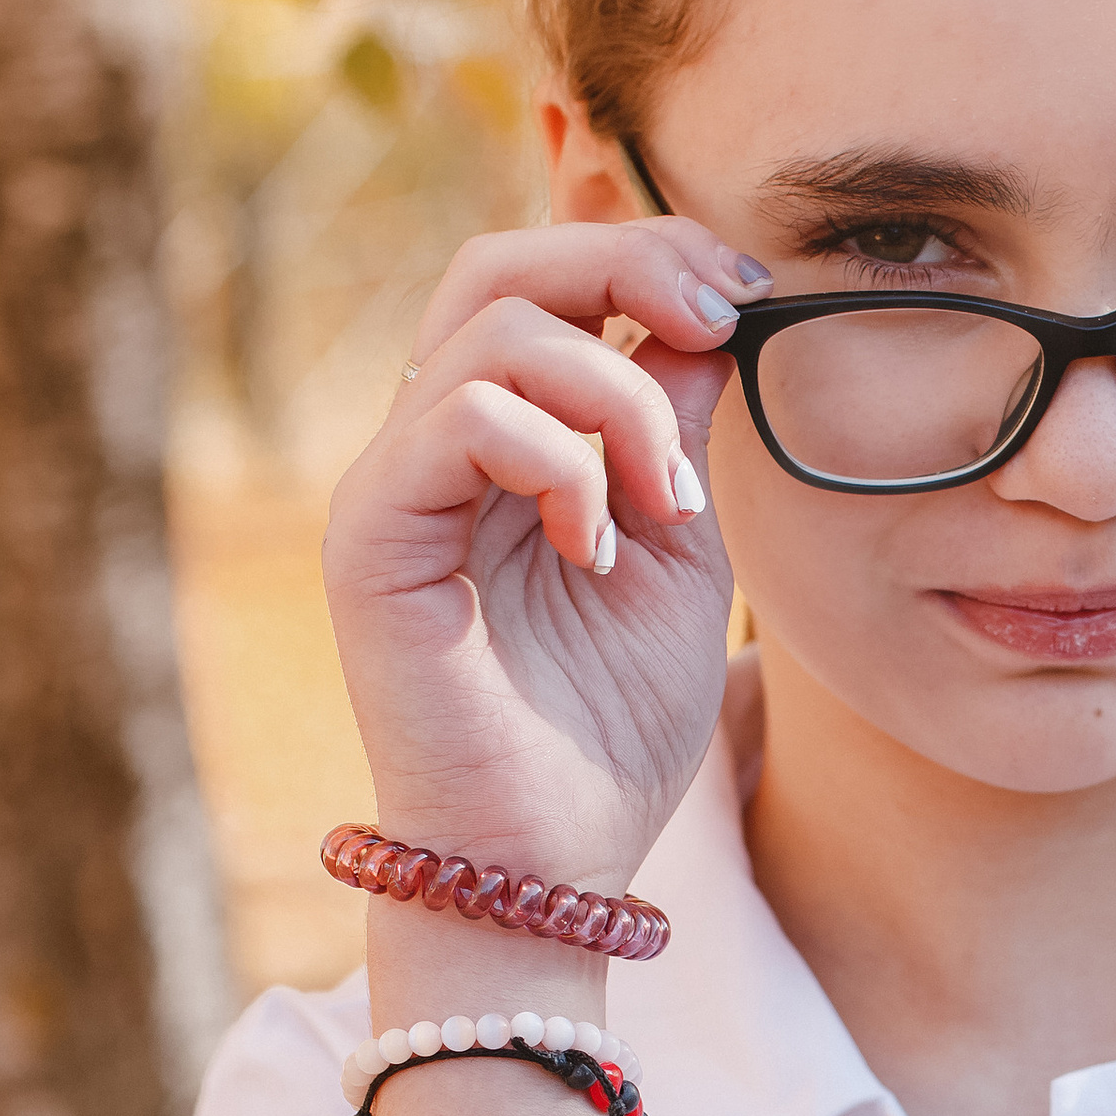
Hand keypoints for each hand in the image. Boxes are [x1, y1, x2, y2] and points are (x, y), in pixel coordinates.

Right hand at [322, 215, 768, 892]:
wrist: (553, 863)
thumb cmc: (611, 727)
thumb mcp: (680, 549)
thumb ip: (675, 428)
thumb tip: (703, 315)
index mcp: (503, 442)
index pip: (543, 282)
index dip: (645, 252)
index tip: (746, 296)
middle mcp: (432, 448)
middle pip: (498, 265)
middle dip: (628, 262)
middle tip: (720, 317)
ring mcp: (392, 486)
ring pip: (491, 327)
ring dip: (618, 395)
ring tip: (668, 504)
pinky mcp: (369, 539)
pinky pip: (461, 419)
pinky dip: (560, 461)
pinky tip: (598, 548)